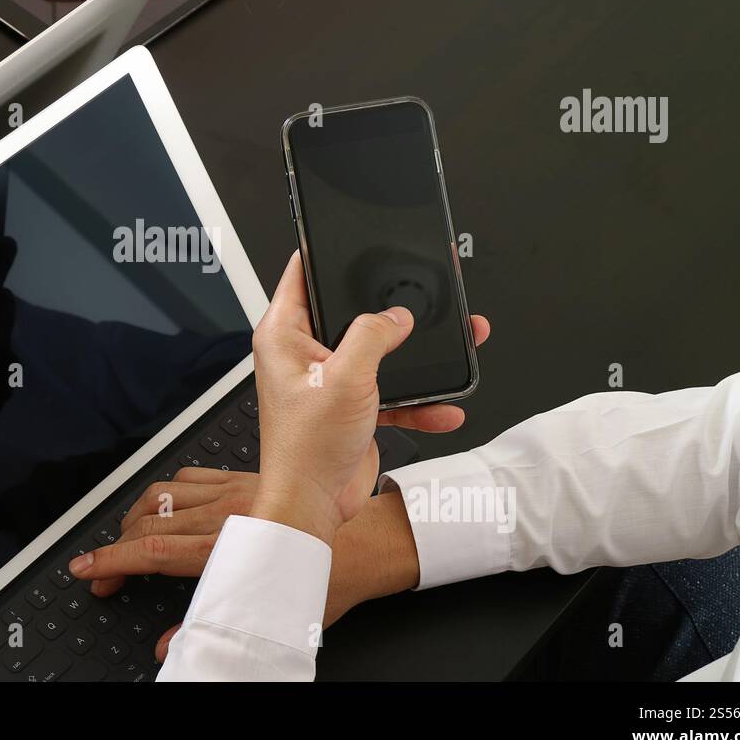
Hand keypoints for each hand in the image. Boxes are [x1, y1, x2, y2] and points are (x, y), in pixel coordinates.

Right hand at [71, 469, 423, 661]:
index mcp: (233, 551)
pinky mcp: (244, 478)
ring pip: (163, 494)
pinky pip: (191, 475)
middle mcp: (229, 515)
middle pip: (149, 523)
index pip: (154, 554)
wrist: (368, 541)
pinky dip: (167, 490)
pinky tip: (163, 503)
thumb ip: (215, 630)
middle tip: (102, 571)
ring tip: (125, 538)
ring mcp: (235, 492)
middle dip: (115, 546)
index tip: (86, 570)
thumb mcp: (275, 619)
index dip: (111, 562)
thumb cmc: (329, 578)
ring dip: (135, 515)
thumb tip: (173, 645)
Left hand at [247, 251, 441, 542]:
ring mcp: (329, 378)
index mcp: (284, 333)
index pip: (303, 273)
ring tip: (454, 343)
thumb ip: (373, 336)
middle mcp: (303, 351)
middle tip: (424, 289)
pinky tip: (444, 406)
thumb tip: (397, 314)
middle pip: (352, 310)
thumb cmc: (306, 448)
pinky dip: (418, 399)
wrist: (314, 507)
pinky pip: (391, 390)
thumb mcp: (344, 378)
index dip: (328, 251)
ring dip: (416, 356)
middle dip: (391, 307)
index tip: (354, 233)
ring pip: (380, 351)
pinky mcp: (351, 405)